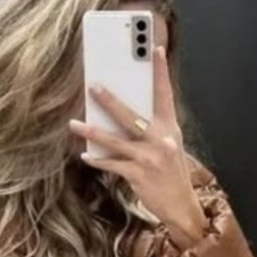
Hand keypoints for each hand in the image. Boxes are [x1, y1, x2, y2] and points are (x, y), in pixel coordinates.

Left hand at [71, 46, 207, 248]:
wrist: (182, 207)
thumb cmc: (172, 175)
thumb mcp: (169, 147)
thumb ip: (153, 129)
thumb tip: (125, 115)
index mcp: (170, 128)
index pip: (165, 94)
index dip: (161, 71)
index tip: (155, 49)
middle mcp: (161, 139)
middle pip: (131, 115)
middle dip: (110, 100)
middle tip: (93, 86)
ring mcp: (149, 158)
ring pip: (115, 140)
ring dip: (92, 131)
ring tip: (75, 124)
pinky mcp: (138, 174)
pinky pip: (112, 164)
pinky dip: (97, 160)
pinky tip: (84, 155)